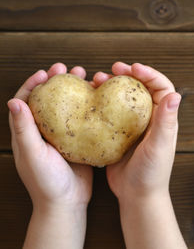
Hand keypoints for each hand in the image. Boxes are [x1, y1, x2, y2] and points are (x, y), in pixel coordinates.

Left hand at [8, 63, 92, 248]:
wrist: (67, 202)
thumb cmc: (45, 181)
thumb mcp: (32, 154)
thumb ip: (24, 129)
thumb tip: (15, 101)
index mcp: (28, 132)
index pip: (26, 101)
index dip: (34, 84)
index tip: (46, 73)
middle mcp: (45, 131)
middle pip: (49, 99)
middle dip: (58, 82)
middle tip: (70, 69)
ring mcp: (63, 136)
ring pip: (68, 107)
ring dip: (76, 92)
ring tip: (88, 78)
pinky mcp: (79, 142)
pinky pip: (83, 120)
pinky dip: (89, 107)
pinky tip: (99, 100)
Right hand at [92, 62, 180, 198]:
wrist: (136, 195)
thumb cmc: (152, 173)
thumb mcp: (159, 146)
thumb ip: (165, 121)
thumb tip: (175, 95)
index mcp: (163, 118)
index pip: (161, 87)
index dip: (149, 74)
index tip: (133, 68)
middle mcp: (149, 118)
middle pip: (140, 88)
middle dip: (128, 75)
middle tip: (113, 68)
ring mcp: (133, 125)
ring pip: (123, 98)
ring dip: (112, 86)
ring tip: (97, 80)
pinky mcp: (118, 133)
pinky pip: (109, 112)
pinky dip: (101, 102)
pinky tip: (90, 98)